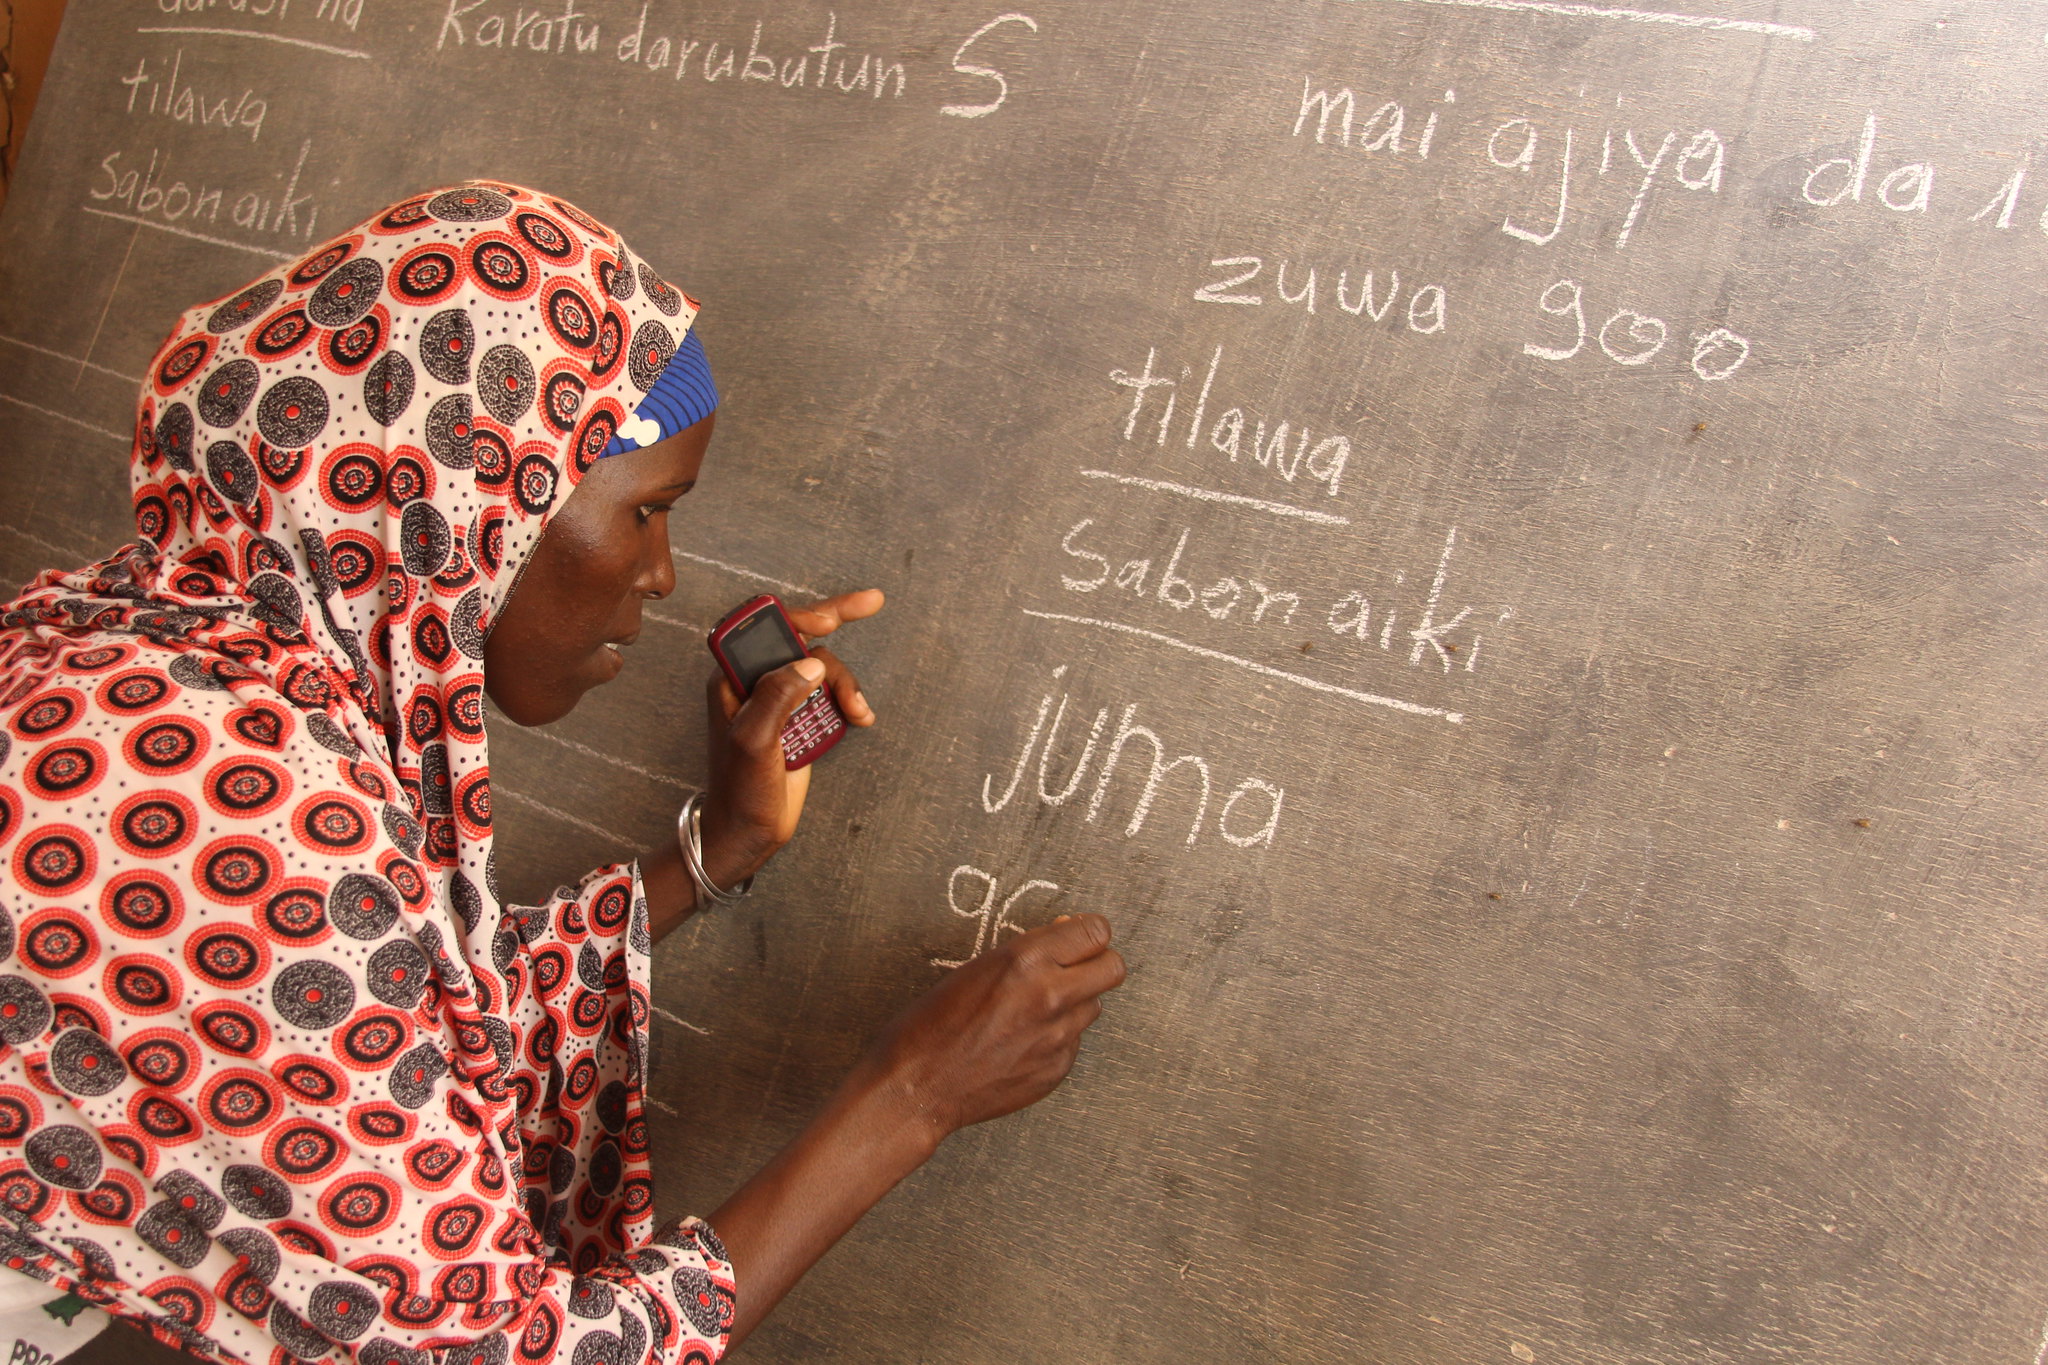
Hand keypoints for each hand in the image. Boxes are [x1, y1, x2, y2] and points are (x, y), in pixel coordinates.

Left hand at [698, 590, 883, 886]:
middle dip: (834, 637)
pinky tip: (859, 718)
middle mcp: (756, 684)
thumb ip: (777, 696)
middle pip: (802, 642)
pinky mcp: (799, 721)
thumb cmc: (739, 790)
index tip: (832, 613)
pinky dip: (847, 701)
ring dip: (845, 683)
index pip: (766, 629)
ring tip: (859, 713)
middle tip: (871, 605)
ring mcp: (780, 702)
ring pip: (821, 670)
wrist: (747, 834)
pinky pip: (829, 696)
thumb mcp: (754, 741)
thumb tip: (810, 661)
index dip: (800, 612)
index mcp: (732, 679)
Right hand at [858, 915, 1125, 1142]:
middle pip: (1114, 968)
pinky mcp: (1057, 1068)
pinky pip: (1073, 1041)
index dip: (1087, 933)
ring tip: (1033, 1010)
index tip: (1076, 938)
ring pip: (1094, 1006)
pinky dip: (1057, 1037)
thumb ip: (1028, 953)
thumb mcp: (977, 967)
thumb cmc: (932, 1022)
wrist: (918, 1085)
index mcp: (1026, 959)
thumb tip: (1066, 934)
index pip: (1096, 931)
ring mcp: (1057, 1036)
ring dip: (1075, 1002)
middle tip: (1074, 968)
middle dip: (1098, 964)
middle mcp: (1050, 995)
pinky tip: (1022, 1042)